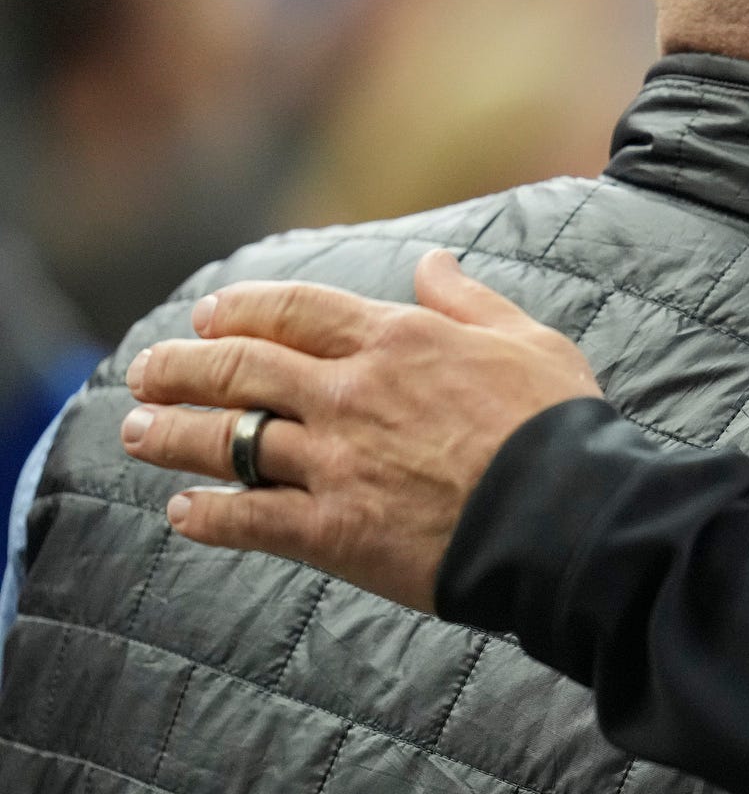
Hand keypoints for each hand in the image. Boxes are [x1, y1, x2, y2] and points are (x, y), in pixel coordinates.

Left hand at [119, 249, 601, 612]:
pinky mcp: (332, 530)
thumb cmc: (558, 427)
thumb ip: (471, 301)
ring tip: (137, 433)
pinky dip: (209, 517)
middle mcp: (350, 394)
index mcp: (396, 341)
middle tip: (145, 371)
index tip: (206, 318)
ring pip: (227, 440)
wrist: (565, 515)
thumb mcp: (528, 341)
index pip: (292, 310)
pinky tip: (185, 514)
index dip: (238, 310)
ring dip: (171, 434)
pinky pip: (249, 519)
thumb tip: (434, 263)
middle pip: (237, 368)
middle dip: (179, 367)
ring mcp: (334, 462)